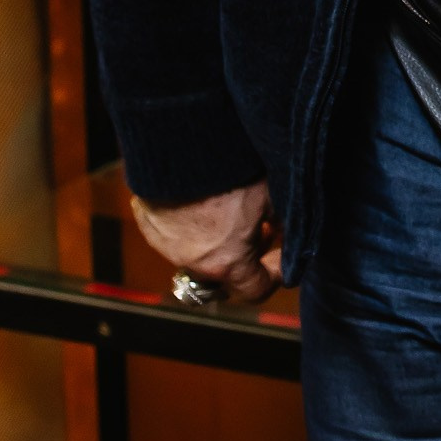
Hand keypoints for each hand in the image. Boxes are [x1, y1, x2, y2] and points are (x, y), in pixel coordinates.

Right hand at [129, 181, 281, 306]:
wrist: (179, 149)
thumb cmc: (229, 175)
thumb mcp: (269, 196)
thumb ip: (284, 222)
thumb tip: (292, 233)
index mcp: (227, 263)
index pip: (256, 291)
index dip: (275, 276)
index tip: (282, 256)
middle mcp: (194, 263)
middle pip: (226, 273)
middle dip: (247, 254)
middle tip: (260, 227)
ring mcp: (166, 246)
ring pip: (200, 253)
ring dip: (218, 239)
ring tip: (230, 208)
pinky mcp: (149, 226)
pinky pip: (174, 233)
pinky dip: (192, 223)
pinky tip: (202, 197)